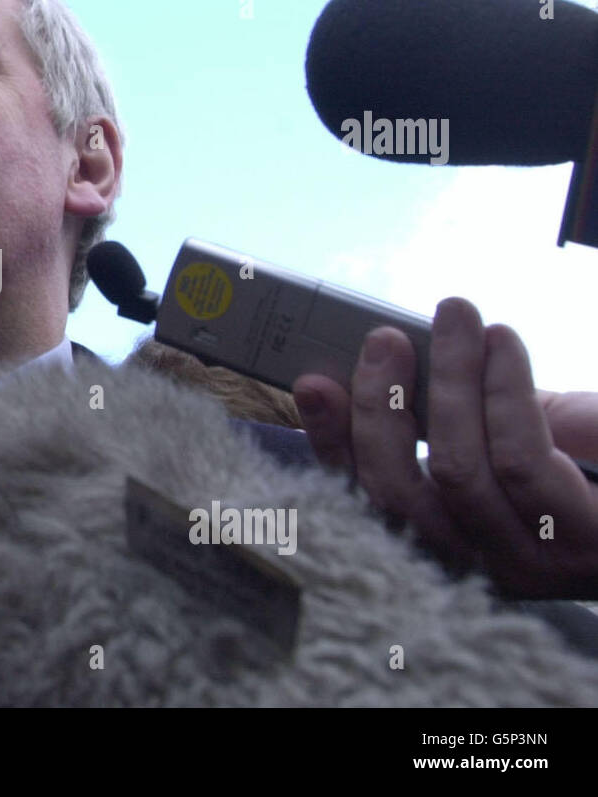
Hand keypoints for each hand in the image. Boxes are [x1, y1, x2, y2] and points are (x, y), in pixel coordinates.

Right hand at [292, 297, 597, 598]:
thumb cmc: (590, 455)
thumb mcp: (502, 426)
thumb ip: (444, 409)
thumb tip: (382, 357)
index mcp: (447, 538)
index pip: (366, 498)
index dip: (331, 440)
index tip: (311, 380)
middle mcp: (475, 566)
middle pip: (395, 493)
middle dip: (381, 405)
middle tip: (387, 338)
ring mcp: (527, 564)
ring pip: (453, 470)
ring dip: (447, 380)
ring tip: (456, 316)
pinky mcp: (577, 544)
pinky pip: (517, 459)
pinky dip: (502, 389)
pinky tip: (503, 342)